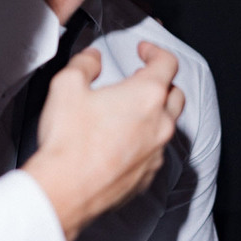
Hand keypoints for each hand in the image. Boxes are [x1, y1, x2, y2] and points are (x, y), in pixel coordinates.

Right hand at [22, 41, 184, 240]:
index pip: (167, 63)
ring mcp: (156, 153)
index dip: (156, 51)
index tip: (143, 51)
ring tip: (128, 111)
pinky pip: (154, 152)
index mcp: (146, 95)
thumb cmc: (69, 140)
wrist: (65, 190)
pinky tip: (121, 141)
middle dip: (160, 82)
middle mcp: (159, 124)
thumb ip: (85, 63)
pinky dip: (144, 141)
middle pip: (175, 94)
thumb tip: (93, 59)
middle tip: (139, 78)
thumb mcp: (67, 85)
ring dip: (154, 113)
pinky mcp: (147, 176)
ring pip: (167, 126)